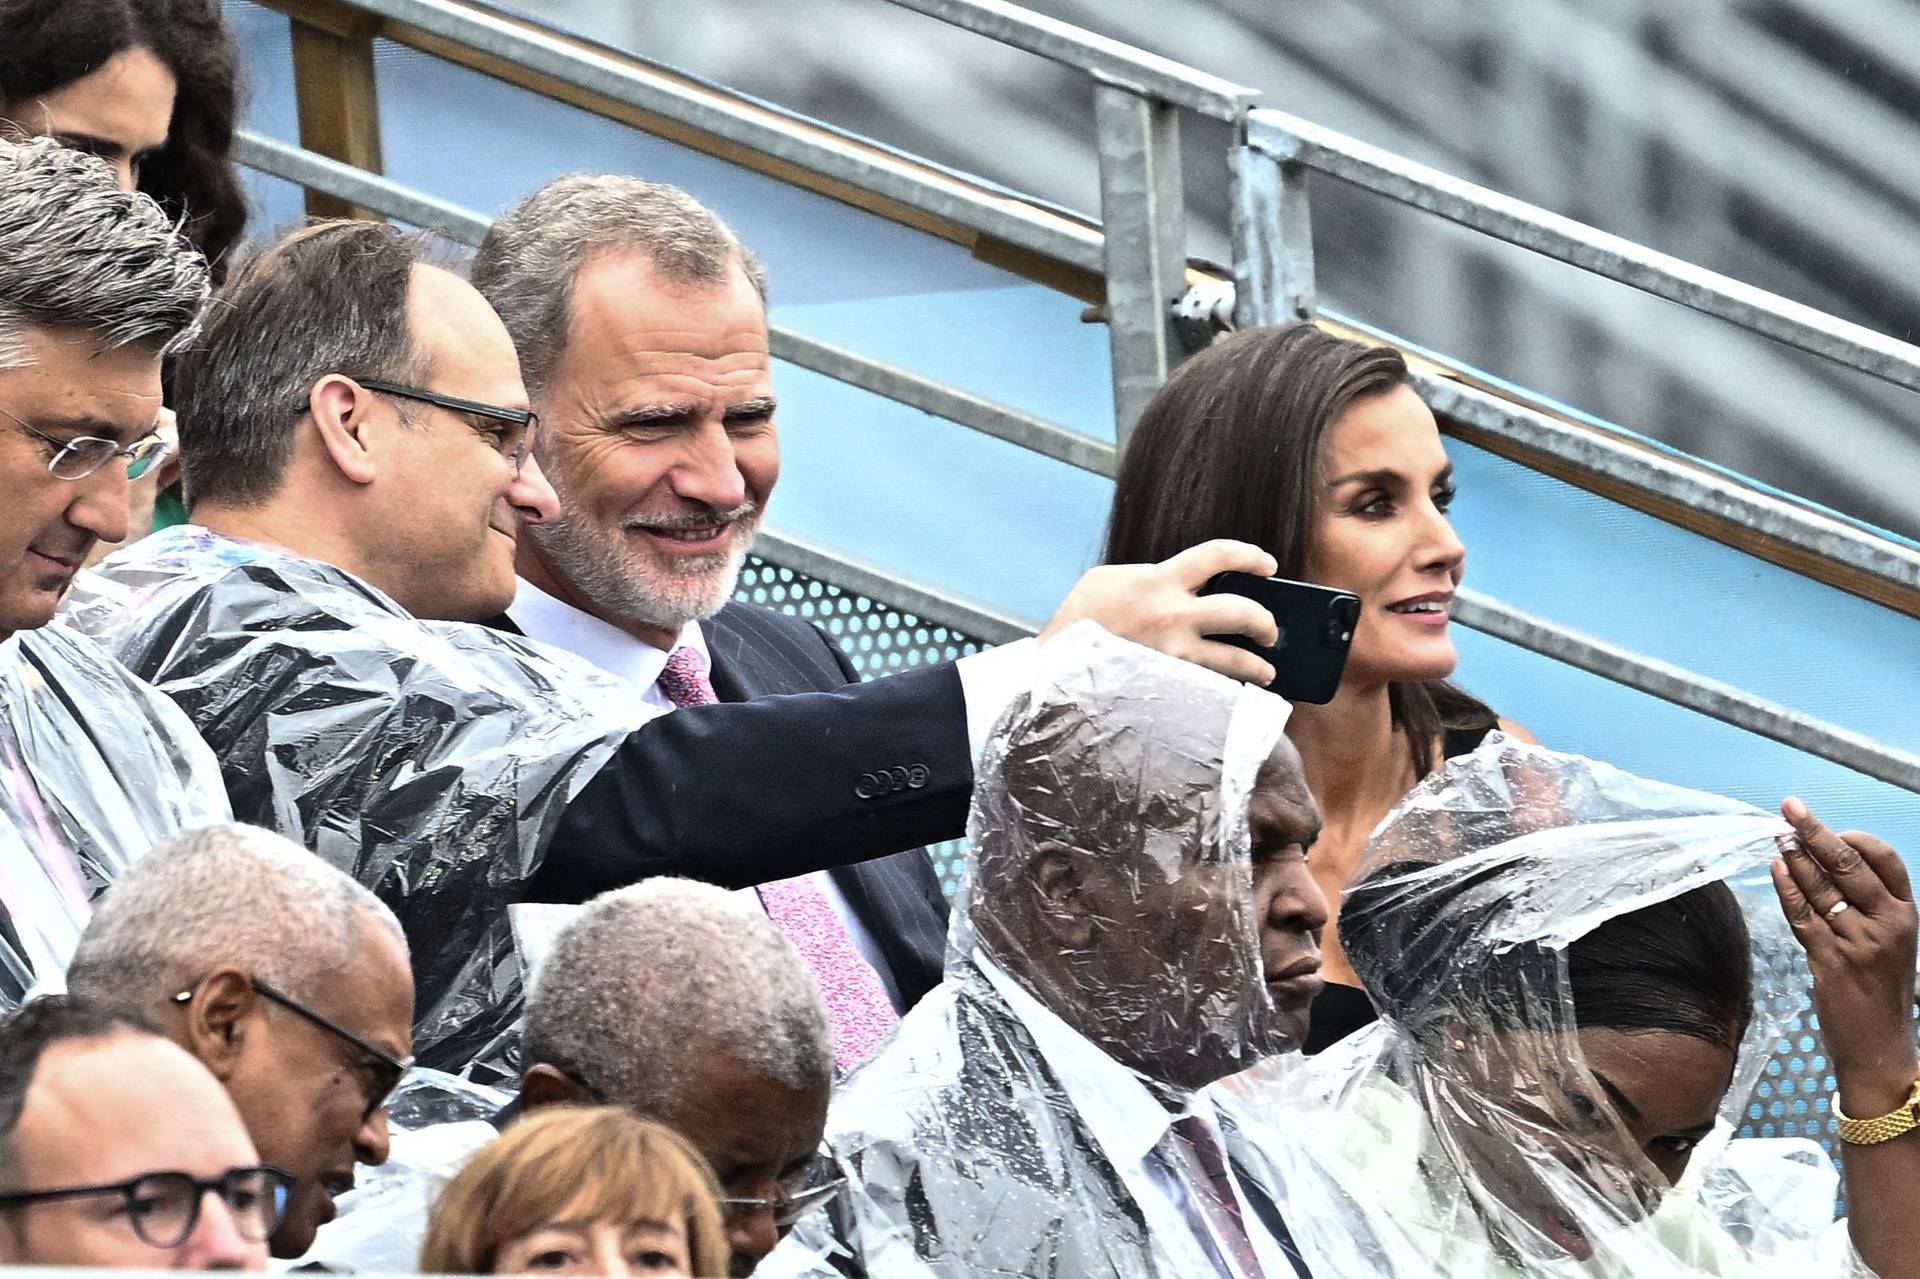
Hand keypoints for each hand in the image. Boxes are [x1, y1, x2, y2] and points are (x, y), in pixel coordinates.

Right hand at [1040, 540, 1280, 684]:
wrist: (1054, 668)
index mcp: (1158, 582)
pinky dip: (1227, 692)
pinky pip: (1211, 689)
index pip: (1217, 555)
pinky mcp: (1170, 688)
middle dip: (1266, 622)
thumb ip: (1149, 578)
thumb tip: (1180, 585)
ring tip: (1266, 671)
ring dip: (1258, 667)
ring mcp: (1174, 658)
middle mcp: (1173, 618)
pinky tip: (1234, 695)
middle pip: (1243, 612)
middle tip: (1269, 631)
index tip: (1267, 565)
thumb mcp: (1108, 581)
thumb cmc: (1078, 620)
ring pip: (1235, 661)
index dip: (1250, 555)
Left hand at [1772, 797, 1918, 1113]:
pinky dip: (1786, 888)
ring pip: (1821, 887)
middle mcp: (1887, 924)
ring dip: (1795, 856)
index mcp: (1907, 915)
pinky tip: (1775, 867)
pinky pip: (1802, 915)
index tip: (1830, 826)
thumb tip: (1826, 862)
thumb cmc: (1881, 989)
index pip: (1886, 860)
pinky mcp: (1829, 961)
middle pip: (1848, 865)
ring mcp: (1859, 942)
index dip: (1855, 837)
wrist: (1880, 1046)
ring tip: (1777, 834)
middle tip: (1790, 806)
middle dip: (1816, 831)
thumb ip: (1868, 906)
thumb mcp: (1889, 942)